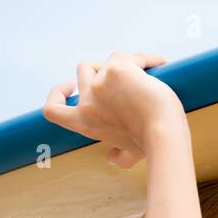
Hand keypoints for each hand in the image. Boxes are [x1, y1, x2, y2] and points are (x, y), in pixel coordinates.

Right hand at [42, 52, 185, 168]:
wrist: (164, 137)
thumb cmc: (152, 147)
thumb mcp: (130, 154)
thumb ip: (120, 157)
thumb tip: (112, 160)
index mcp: (85, 123)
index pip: (53, 109)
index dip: (57, 94)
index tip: (70, 86)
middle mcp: (87, 102)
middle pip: (83, 70)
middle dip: (103, 69)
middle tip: (126, 79)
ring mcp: (100, 83)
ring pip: (109, 59)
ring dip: (126, 62)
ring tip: (147, 74)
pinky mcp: (117, 69)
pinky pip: (133, 57)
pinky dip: (147, 60)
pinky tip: (161, 64)